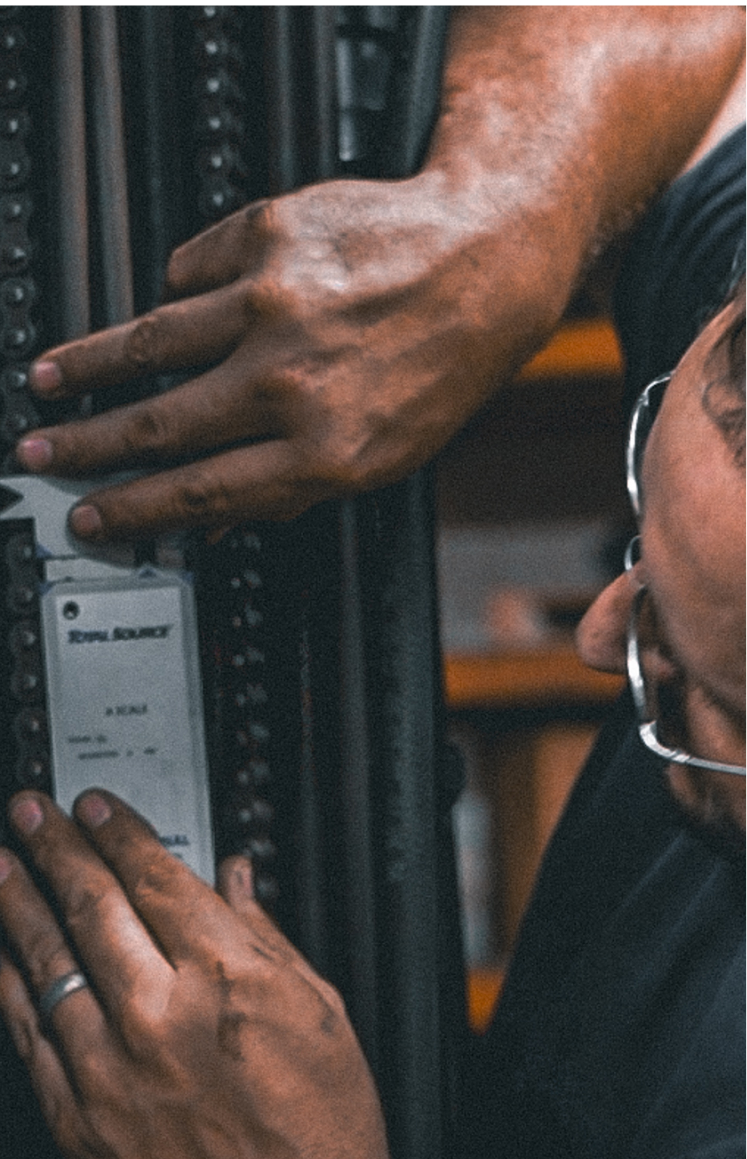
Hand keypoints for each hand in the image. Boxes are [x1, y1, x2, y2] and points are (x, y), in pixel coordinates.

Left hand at [0, 790, 450, 1158]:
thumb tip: (236, 881)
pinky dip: (7, 989)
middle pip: (92, 906)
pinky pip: (28, 1040)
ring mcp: (114, 1071)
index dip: (118, 832)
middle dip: (55, 847)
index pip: (156, 879)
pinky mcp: (82, 1123)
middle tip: (30, 813)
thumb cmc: (324, 1134)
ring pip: (48, 964)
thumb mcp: (321, 1014)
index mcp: (230, 979)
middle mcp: (164, 1016)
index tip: (94, 807)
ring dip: (16, 904)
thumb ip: (268, 937)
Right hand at [15, 6, 742, 542]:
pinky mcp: (267, 237)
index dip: (134, 509)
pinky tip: (178, 304)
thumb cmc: (443, 361)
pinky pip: (190, 270)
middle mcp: (292, 379)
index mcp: (324, 448)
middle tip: (44, 453)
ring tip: (52, 379)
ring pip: (153, 339)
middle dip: (89, 444)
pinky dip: (179, 291)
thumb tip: (213, 514)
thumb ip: (292, 488)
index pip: (199, 490)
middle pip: (161, 421)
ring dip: (91, 365)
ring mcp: (274, 303)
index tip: (94, 515)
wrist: (486, 256)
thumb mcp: (385, 455)